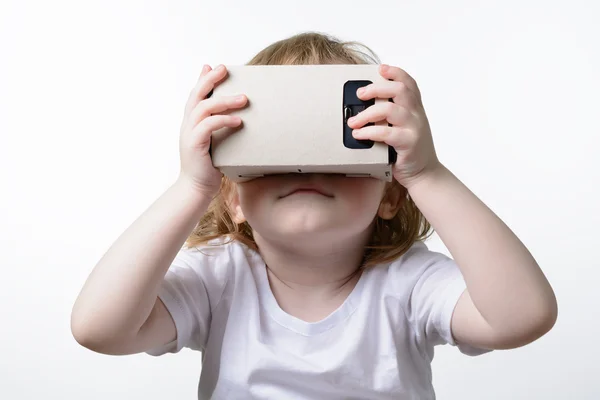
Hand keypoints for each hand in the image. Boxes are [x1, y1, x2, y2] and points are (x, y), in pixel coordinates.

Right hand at [177, 64, 247, 197]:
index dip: (202, 80)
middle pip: (196, 95)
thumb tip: (239, 120)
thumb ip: (220, 130)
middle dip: (209, 79)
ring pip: (203, 108)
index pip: (195, 96)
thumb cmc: (209, 168)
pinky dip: (223, 120)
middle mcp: (187, 125)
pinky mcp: (194, 144)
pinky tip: (238, 120)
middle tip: (224, 68)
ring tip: (243, 98)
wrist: (196, 189)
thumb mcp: (215, 144)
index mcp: (191, 123)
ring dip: (224, 100)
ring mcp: (189, 134)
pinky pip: (208, 126)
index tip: (212, 66)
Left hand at [347, 64, 440, 188]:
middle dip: (376, 88)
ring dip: (367, 113)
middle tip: (360, 94)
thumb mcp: (403, 128)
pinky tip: (359, 135)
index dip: (395, 72)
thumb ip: (390, 116)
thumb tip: (363, 106)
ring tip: (353, 121)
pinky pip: (387, 132)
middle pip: (399, 90)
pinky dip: (369, 132)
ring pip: (390, 109)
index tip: (380, 69)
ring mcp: (414, 128)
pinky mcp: (409, 143)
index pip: (408, 83)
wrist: (424, 174)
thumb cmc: (408, 150)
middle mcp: (416, 115)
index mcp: (415, 108)